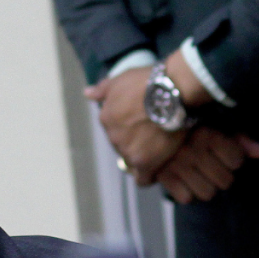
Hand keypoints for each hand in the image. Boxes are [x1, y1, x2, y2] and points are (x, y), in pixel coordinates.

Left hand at [85, 66, 183, 185]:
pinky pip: (143, 179)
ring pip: (133, 161)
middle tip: (154, 134)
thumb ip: (103, 89)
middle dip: (136, 141)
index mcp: (106, 117)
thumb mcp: (121, 79)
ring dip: (144, 156)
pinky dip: (149, 176)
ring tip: (162, 148)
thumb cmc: (148, 82)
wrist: (171, 92)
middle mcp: (113, 136)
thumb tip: (87, 93)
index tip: (142, 124)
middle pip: (123, 145)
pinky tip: (158, 169)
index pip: (114, 129)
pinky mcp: (145, 163)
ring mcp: (128, 151)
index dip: (129, 128)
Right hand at [156, 127, 258, 202]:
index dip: (234, 160)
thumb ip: (242, 140)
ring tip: (199, 173)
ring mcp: (176, 164)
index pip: (237, 161)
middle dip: (221, 175)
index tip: (224, 153)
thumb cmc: (193, 127)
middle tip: (211, 165)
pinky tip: (184, 179)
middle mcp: (191, 149)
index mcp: (207, 133)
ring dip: (205, 185)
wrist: (155, 125)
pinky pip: (186, 198)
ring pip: (208, 193)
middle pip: (225, 182)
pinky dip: (185, 191)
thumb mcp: (217, 126)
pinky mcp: (163, 177)